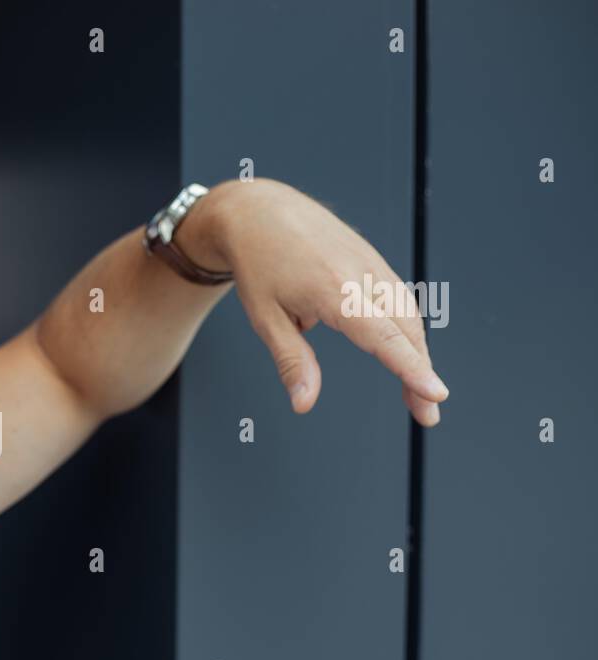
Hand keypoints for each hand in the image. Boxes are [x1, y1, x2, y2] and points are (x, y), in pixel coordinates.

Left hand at [184, 178, 448, 425]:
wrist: (259, 211)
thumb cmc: (258, 263)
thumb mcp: (264, 318)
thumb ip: (292, 362)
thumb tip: (304, 403)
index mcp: (334, 291)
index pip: (383, 338)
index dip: (411, 369)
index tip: (434, 394)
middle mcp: (362, 275)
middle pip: (406, 331)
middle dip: (421, 373)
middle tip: (426, 415)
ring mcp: (372, 264)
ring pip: (409, 316)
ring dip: (418, 354)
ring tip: (417, 393)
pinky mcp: (374, 260)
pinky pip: (400, 299)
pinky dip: (409, 329)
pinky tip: (406, 352)